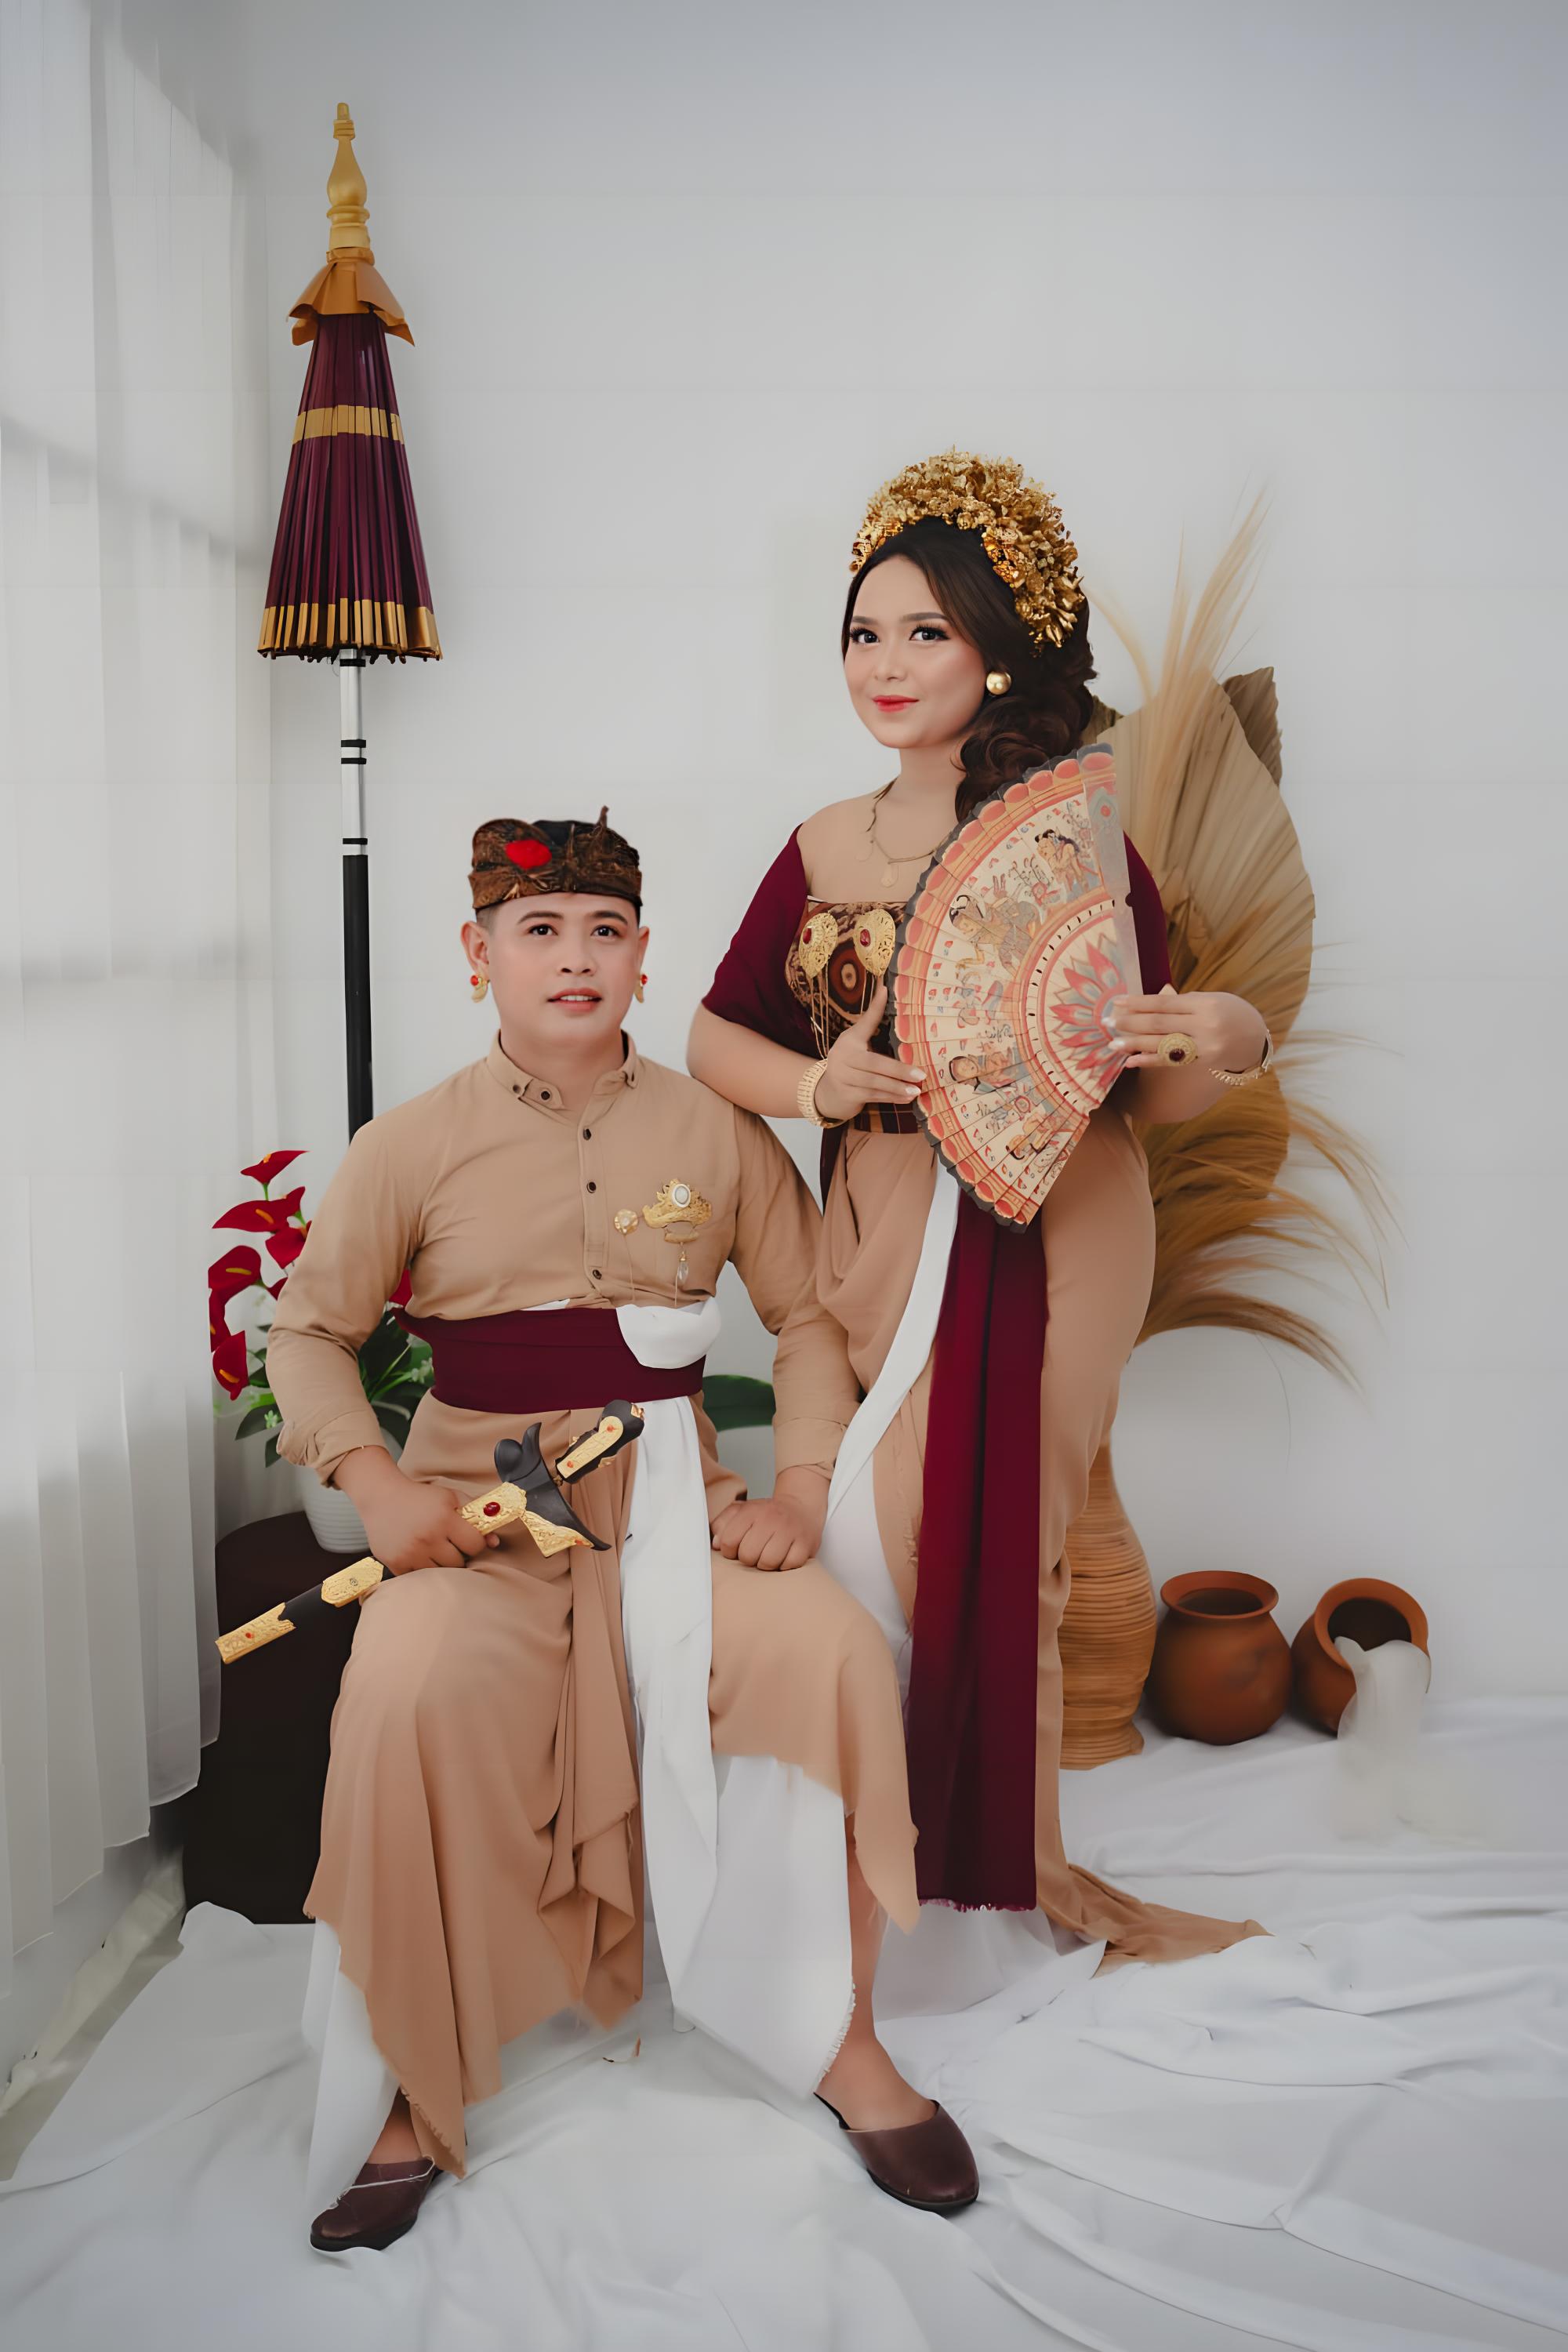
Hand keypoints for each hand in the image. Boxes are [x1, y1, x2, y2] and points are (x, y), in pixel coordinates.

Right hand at [333, 1447, 502, 1574]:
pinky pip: (419, 1577)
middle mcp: (428, 1537)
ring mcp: (410, 1553)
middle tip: (448, 1543)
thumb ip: (476, 1513)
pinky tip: (417, 1553)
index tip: (467, 1538)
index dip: (475, 1543)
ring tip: (433, 1548)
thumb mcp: (451, 1497)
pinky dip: (421, 1569)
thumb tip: (494, 1541)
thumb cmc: (420, 1497)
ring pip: (440, 1573)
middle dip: (458, 1554)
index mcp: (445, 1518)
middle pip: (459, 1563)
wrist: (381, 1497)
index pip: (475, 1546)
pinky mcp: (396, 1563)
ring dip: (440, 1563)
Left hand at [710, 1491, 821, 1571]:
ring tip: (769, 1555)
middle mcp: (770, 1518)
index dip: (729, 1551)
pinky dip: (785, 1565)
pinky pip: (790, 1565)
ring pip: (768, 1562)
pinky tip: (784, 1556)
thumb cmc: (767, 1514)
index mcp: (751, 1511)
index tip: (736, 1549)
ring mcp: (790, 1530)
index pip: (728, 1541)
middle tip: (755, 1552)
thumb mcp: (742, 1511)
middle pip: (748, 1555)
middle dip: (749, 1559)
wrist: (801, 1506)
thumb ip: (723, 1524)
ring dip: (767, 1564)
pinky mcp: (806, 1542)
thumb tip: (716, 1544)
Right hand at [813, 983, 924, 1122]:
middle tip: (921, 1074)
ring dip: (897, 1087)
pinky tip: (906, 1098)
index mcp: (849, 1040)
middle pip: (874, 1063)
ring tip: (917, 1089)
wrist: (827, 1092)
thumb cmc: (851, 1064)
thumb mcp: (857, 1044)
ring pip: (874, 1083)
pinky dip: (891, 1097)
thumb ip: (872, 1027)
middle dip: (899, 1070)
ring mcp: (842, 1077)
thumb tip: (886, 994)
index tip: (885, 990)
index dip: (875, 1008)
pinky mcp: (846, 1095)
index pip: (865, 1022)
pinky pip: (872, 1096)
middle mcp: (842, 1056)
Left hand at [1109, 984, 1266, 1073]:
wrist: (1257, 1039)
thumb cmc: (1230, 1013)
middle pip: (1160, 1024)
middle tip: (1106, 1022)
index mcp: (1204, 1004)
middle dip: (1131, 1023)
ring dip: (1135, 1045)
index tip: (1117, 1001)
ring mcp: (1204, 1046)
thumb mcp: (1211, 1000)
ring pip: (1163, 1045)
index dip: (1138, 1003)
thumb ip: (1183, 1002)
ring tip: (1113, 1044)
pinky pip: (1172, 1061)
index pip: (1164, 1003)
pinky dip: (1150, 1061)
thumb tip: (1153, 996)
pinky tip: (1132, 1061)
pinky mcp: (1202, 1062)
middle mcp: (1204, 1025)